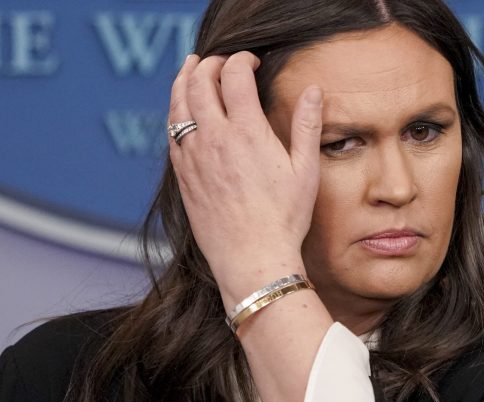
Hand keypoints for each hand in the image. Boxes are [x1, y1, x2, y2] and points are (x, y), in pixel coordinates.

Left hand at [168, 52, 323, 307]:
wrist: (252, 259)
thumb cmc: (284, 219)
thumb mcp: (305, 170)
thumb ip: (306, 125)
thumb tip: (313, 90)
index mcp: (247, 133)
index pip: (234, 76)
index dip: (241, 60)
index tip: (251, 61)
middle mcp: (214, 139)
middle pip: (199, 82)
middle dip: (208, 63)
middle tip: (218, 60)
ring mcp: (193, 157)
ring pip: (177, 104)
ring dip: (183, 80)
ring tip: (190, 70)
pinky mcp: (183, 176)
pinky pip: (171, 133)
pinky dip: (175, 112)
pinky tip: (182, 112)